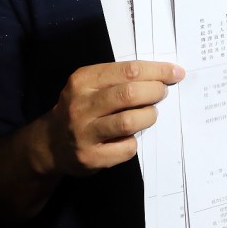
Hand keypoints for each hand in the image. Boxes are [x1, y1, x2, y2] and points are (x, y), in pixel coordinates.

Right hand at [41, 60, 184, 175]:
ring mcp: (84, 133)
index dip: (157, 71)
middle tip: (163, 93)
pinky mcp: (90, 157)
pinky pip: (126, 148)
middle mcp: (81, 105)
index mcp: (83, 80)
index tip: (175, 72)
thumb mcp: (90, 85)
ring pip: (130, 121)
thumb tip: (161, 76)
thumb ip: (118, 79)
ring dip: (149, 116)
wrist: (51, 143)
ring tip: (150, 114)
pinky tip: (129, 138)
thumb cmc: (81, 108)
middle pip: (130, 94)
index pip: (128, 70)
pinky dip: (134, 141)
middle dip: (155, 91)